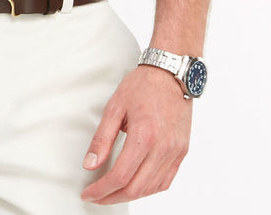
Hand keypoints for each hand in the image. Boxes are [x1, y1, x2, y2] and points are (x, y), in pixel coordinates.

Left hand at [80, 64, 191, 204]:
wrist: (170, 73)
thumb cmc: (141, 86)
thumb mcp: (114, 107)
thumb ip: (102, 139)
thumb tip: (89, 164)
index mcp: (144, 136)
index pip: (120, 176)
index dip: (102, 190)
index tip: (88, 193)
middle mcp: (163, 148)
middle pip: (136, 188)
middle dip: (112, 197)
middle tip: (96, 196)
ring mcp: (175, 152)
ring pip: (151, 189)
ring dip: (130, 195)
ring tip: (112, 192)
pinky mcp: (182, 152)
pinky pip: (165, 181)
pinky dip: (148, 189)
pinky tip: (135, 185)